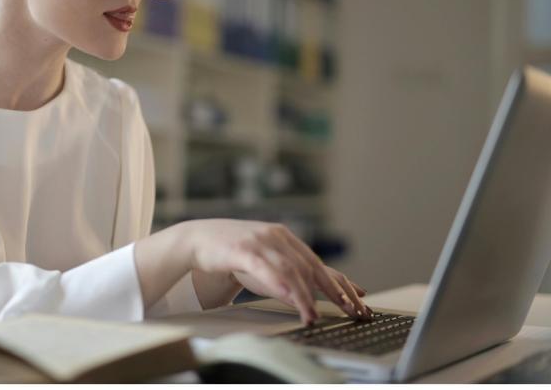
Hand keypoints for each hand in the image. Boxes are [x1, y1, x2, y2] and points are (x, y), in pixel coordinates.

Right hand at [182, 219, 369, 325]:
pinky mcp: (241, 249)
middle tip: (344, 310)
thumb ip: (283, 270)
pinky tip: (289, 297)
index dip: (335, 282)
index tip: (353, 300)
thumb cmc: (230, 251)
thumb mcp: (262, 258)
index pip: (315, 262)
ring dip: (304, 295)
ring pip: (289, 269)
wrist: (196, 238)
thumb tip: (304, 294)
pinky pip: (265, 268)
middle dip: (329, 290)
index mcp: (283, 236)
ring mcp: (259, 241)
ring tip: (311, 314)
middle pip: (308, 266)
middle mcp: (275, 236)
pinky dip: (280, 284)